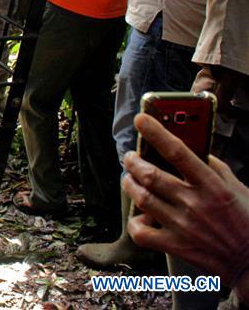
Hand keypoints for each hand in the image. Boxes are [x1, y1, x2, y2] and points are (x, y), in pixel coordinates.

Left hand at [122, 113, 248, 295]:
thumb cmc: (247, 222)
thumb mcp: (238, 189)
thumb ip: (215, 168)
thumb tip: (195, 150)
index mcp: (212, 186)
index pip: (178, 152)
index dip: (156, 133)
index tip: (141, 119)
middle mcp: (195, 204)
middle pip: (150, 175)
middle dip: (133, 162)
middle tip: (130, 157)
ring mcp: (183, 225)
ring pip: (141, 198)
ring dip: (129, 184)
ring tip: (128, 178)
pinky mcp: (175, 245)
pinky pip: (141, 232)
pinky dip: (134, 222)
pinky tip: (140, 215)